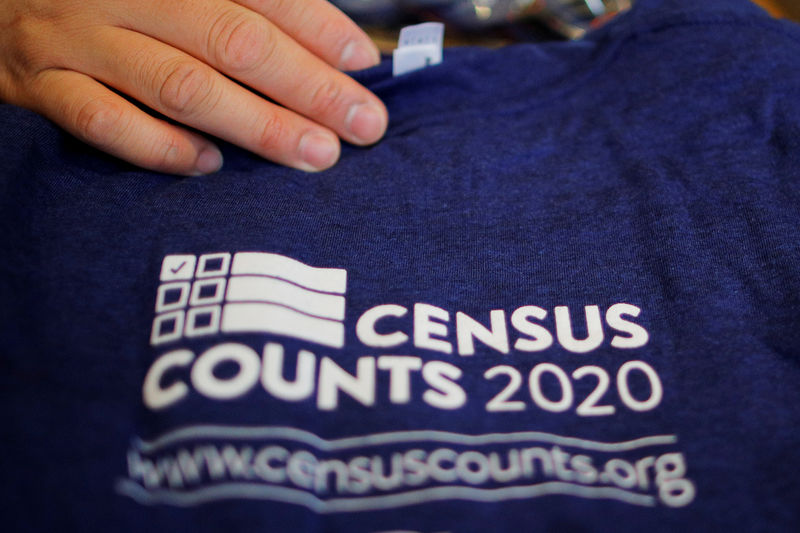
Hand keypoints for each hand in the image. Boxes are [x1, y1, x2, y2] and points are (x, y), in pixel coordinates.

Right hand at [0, 0, 386, 173]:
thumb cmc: (113, 1)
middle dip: (307, 86)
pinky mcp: (42, 86)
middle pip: (232, 40)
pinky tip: (211, 165)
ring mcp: (79, 39)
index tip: (364, 64)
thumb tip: (331, 53)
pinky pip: (104, 122)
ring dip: (255, 124)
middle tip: (361, 124)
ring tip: (313, 154)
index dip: (319, 28)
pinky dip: (161, 148)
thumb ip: (239, 7)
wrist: (1, 3)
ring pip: (180, 85)